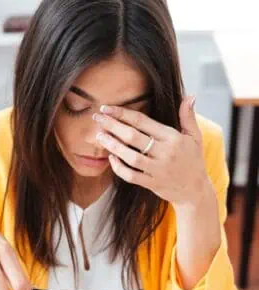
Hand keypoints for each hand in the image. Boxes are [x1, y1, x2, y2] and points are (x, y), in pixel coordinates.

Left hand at [93, 96, 211, 208]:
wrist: (195, 190)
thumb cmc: (193, 160)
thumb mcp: (195, 137)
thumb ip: (188, 116)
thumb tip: (190, 95)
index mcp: (172, 137)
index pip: (142, 121)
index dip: (122, 113)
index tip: (106, 108)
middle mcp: (164, 152)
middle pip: (132, 136)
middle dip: (112, 125)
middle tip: (97, 118)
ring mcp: (157, 169)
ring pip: (130, 156)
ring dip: (112, 145)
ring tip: (99, 136)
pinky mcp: (152, 183)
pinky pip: (131, 176)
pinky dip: (119, 168)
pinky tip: (111, 158)